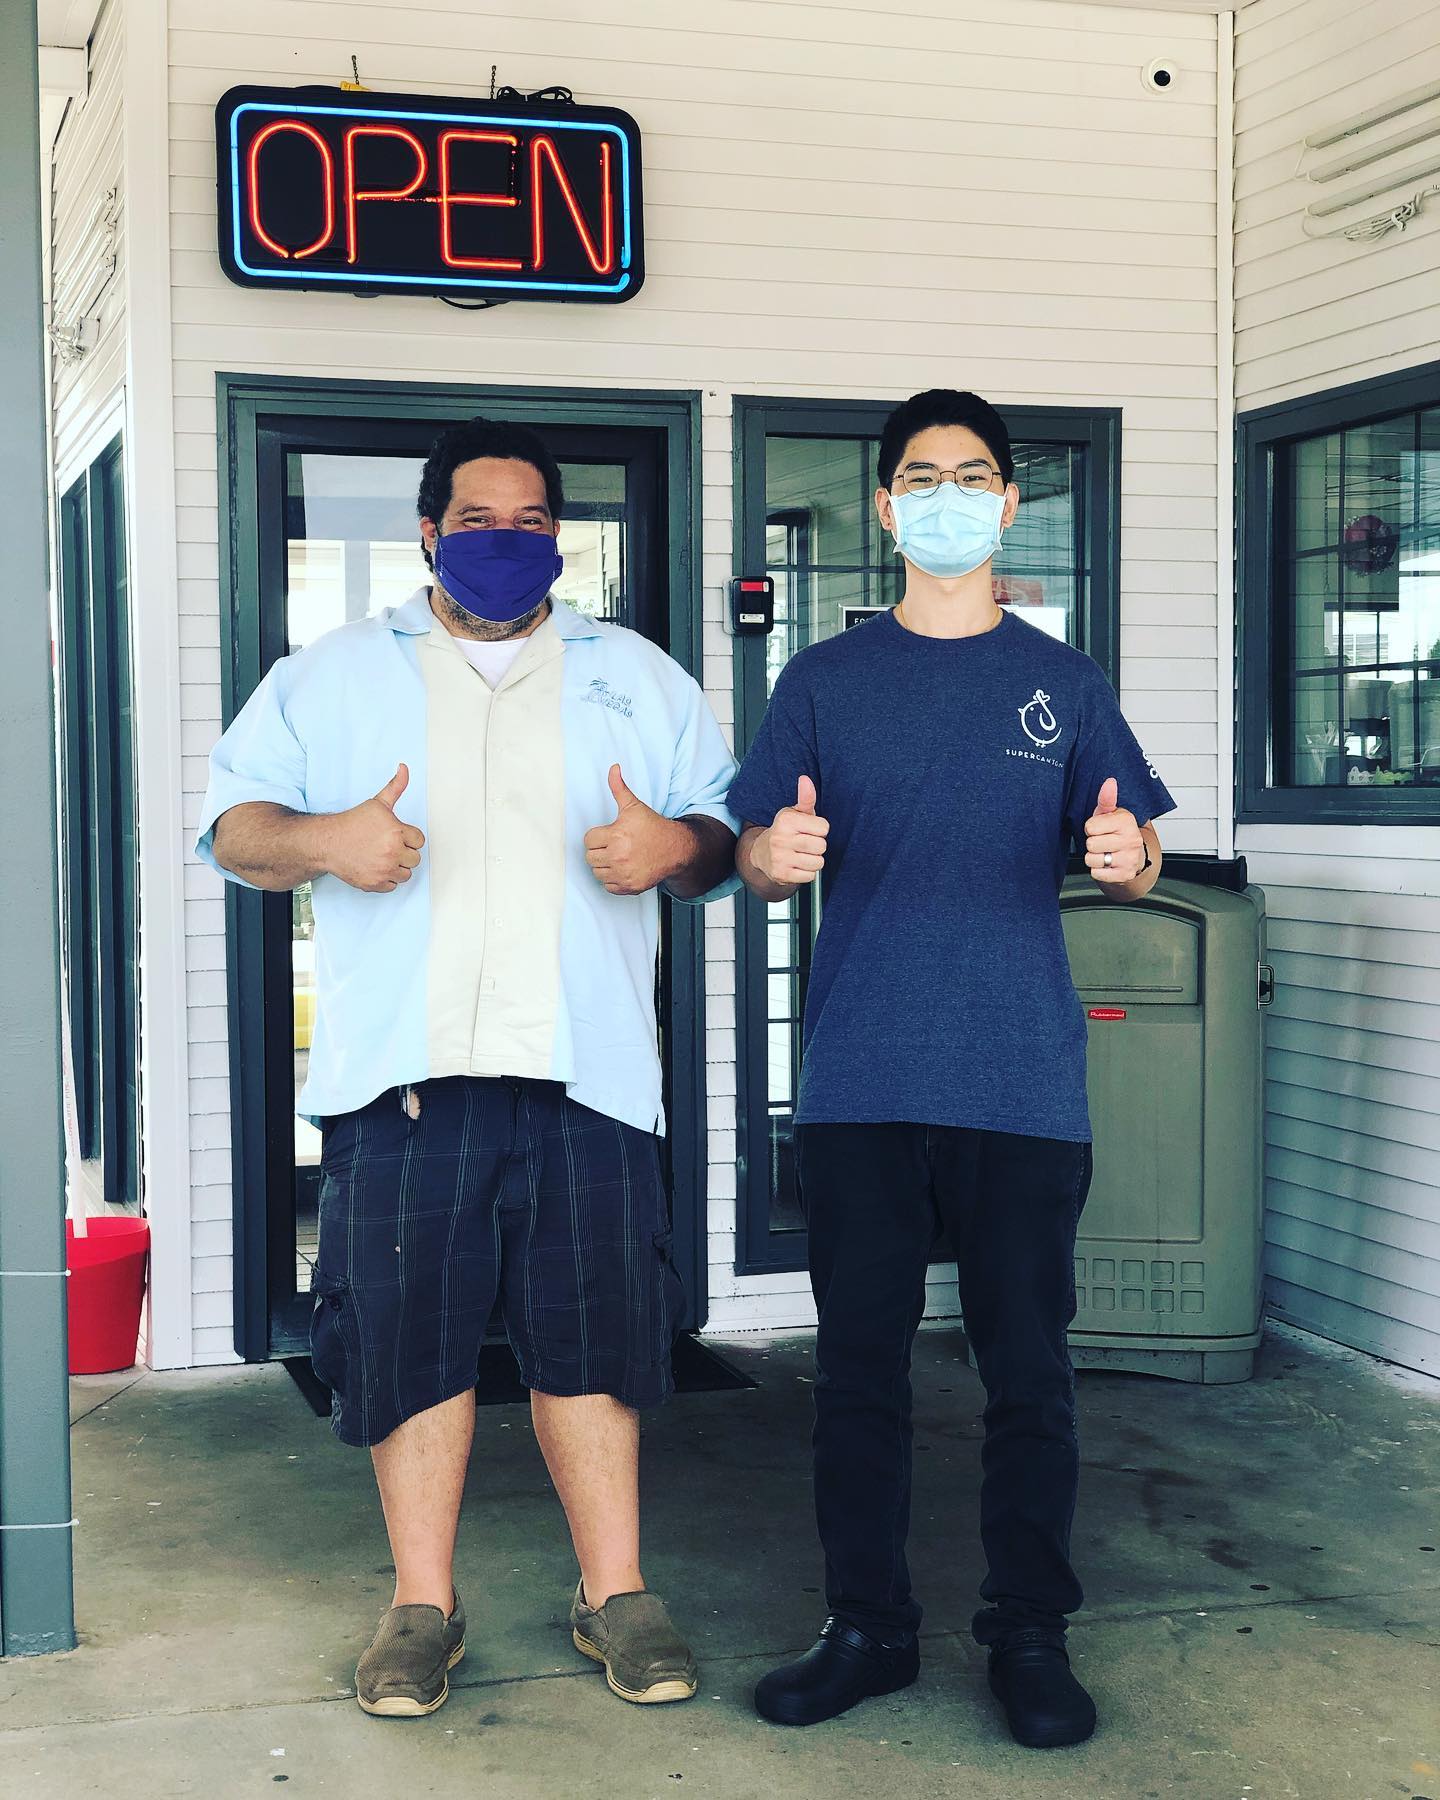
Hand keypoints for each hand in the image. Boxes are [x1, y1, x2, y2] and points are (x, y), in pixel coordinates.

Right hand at [323, 765, 425, 892]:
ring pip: (406, 874)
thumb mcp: (377, 803)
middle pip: (415, 859)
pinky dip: (386, 879)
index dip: (408, 837)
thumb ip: (396, 787)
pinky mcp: (375, 884)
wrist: (327, 842)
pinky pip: (392, 886)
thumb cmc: (352, 823)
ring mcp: (384, 870)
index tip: (395, 835)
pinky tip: (376, 867)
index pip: (419, 841)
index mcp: (397, 832)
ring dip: (397, 867)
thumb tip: (404, 768)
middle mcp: (392, 853)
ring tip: (382, 856)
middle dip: (404, 852)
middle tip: (387, 846)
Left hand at [584, 764, 686, 895]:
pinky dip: (612, 879)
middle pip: (590, 857)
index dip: (598, 836)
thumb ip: (619, 788)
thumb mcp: (634, 806)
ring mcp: (624, 874)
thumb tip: (613, 768)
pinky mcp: (629, 887)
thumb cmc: (653, 827)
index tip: (610, 834)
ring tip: (618, 856)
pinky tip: (623, 868)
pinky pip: (607, 886)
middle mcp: (618, 856)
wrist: (676, 849)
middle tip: (614, 845)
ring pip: (597, 872)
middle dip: (599, 850)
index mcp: (616, 835)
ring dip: (604, 865)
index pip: (588, 840)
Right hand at [755, 776, 828, 887]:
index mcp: (786, 820)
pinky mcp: (781, 874)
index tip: (809, 830)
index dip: (820, 829)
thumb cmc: (784, 831)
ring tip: (802, 855)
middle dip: (817, 846)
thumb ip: (806, 798)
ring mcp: (780, 857)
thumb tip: (805, 779)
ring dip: (813, 860)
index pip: (824, 827)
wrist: (761, 853)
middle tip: (805, 844)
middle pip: (821, 846)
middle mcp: (781, 838)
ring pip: (817, 863)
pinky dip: (806, 873)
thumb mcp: (794, 813)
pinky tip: (797, 865)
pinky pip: (809, 876)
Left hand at [1084, 778, 1145, 883]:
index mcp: (1126, 822)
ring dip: (1094, 858)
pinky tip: (1108, 864)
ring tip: (1105, 853)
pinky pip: (1097, 874)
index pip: (1090, 827)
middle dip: (1092, 844)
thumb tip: (1109, 782)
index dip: (1091, 828)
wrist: (1135, 855)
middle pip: (1090, 844)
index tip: (1101, 829)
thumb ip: (1107, 798)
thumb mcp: (1111, 813)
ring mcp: (1129, 859)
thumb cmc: (1118, 832)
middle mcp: (1131, 840)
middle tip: (1103, 841)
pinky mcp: (1125, 874)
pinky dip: (1099, 871)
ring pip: (1092, 860)